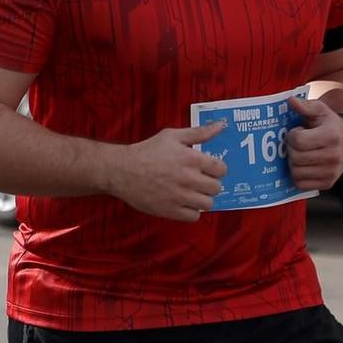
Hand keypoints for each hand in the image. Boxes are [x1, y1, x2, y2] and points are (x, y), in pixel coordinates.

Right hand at [106, 122, 227, 221]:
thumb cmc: (146, 152)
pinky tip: (183, 204)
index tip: (208, 170)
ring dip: (202, 199)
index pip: (221, 169)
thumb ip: (198, 132)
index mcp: (191, 158)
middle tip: (198, 182)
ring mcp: (180, 196)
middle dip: (209, 184)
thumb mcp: (171, 136)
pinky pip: (194, 216)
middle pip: (216, 188)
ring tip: (191, 194)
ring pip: (208, 204)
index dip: (216, 170)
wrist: (121, 170)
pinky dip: (191, 212)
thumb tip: (221, 126)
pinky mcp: (170, 210)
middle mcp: (188, 178)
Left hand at [286, 95, 342, 190]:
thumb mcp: (320, 110)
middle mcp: (334, 156)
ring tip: (300, 154)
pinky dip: (297, 176)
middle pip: (295, 157)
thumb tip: (291, 101)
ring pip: (296, 172)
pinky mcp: (328, 183)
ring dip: (293, 163)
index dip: (292, 135)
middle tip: (297, 144)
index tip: (298, 132)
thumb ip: (305, 105)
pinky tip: (303, 166)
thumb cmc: (328, 124)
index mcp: (332, 136)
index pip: (297, 140)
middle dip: (291, 149)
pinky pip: (301, 184)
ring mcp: (332, 172)